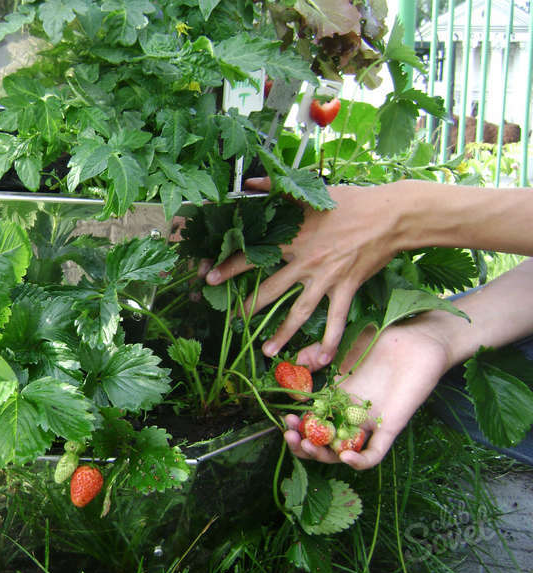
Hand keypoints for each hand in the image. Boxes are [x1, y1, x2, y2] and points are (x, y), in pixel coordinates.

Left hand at [202, 178, 404, 366]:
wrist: (391, 215)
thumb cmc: (352, 201)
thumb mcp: (312, 194)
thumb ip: (277, 189)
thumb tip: (250, 182)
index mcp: (294, 239)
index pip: (254, 255)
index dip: (230, 267)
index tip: (210, 278)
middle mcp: (306, 262)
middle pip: (271, 289)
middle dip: (249, 307)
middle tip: (231, 322)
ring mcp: (326, 278)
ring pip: (299, 311)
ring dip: (282, 333)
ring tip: (266, 351)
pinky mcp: (347, 288)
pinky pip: (336, 320)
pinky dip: (329, 341)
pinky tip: (321, 361)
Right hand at [284, 318, 451, 468]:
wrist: (414, 339)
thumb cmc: (378, 339)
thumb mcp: (337, 346)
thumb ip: (312, 356)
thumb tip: (291, 373)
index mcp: (336, 401)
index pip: (311, 424)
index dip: (296, 427)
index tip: (285, 419)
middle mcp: (350, 416)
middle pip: (322, 443)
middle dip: (302, 445)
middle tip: (289, 435)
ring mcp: (369, 424)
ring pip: (342, 453)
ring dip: (321, 455)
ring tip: (306, 445)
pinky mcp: (390, 427)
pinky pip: (374, 454)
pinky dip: (358, 461)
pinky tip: (343, 456)